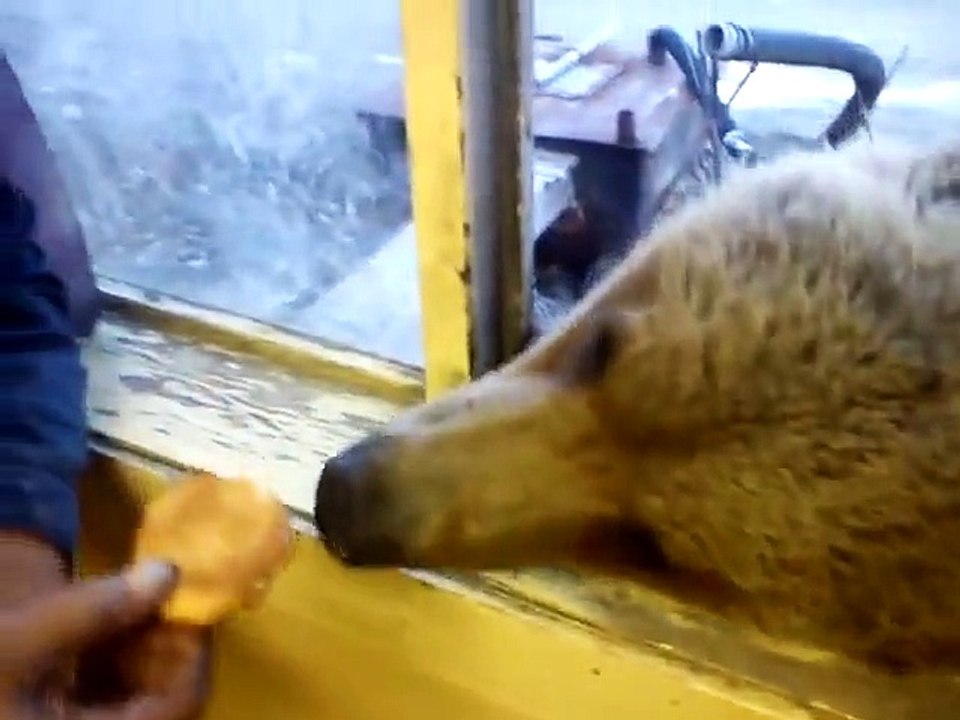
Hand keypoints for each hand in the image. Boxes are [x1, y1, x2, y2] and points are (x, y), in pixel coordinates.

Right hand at [0, 557, 210, 719]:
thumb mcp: (17, 641)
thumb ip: (94, 609)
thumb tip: (169, 571)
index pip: (179, 705)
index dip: (193, 651)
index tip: (188, 600)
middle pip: (161, 703)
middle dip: (166, 647)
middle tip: (164, 594)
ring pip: (137, 701)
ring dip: (144, 651)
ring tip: (138, 602)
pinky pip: (108, 701)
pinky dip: (116, 662)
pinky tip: (107, 626)